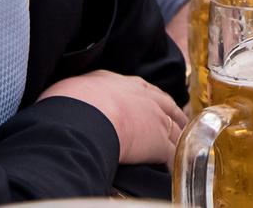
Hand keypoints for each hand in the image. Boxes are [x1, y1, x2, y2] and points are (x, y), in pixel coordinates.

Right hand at [38, 71, 186, 166]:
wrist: (84, 118)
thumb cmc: (70, 103)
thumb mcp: (75, 88)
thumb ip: (82, 92)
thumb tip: (71, 98)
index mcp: (122, 83)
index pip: (143, 89)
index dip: (150, 99)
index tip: (154, 104)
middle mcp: (144, 97)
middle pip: (167, 106)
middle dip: (173, 115)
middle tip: (178, 123)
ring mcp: (155, 119)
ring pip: (175, 129)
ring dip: (179, 138)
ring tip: (182, 147)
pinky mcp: (159, 143)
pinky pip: (172, 154)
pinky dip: (175, 162)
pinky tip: (174, 169)